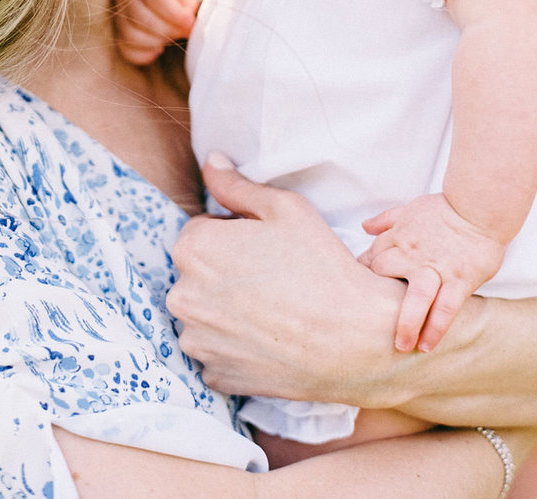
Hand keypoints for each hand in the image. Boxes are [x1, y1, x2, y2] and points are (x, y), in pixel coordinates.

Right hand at [114, 0, 199, 64]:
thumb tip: (185, 20)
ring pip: (132, 34)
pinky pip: (126, 48)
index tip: (190, 23)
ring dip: (157, 41)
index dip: (175, 15)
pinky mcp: (119, 28)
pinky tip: (159, 47)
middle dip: (168, 29)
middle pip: (142, 17)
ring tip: (173, 36)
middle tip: (185, 30)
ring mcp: (120, 9)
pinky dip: (144, 53)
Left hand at [166, 154, 405, 406]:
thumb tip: (211, 161)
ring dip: (227, 309)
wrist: (355, 339)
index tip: (266, 248)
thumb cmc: (321, 266)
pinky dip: (236, 346)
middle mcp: (181, 295)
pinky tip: (269, 337)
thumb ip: (236, 184)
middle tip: (273, 278)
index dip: (235, 235)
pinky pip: (217, 351)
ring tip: (273, 309)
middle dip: (225, 271)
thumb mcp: (284, 208)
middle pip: (198, 273)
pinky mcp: (215, 375)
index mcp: (192, 248)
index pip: (202, 231)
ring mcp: (196, 340)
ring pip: (205, 313)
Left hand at [360, 193, 505, 353]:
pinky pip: (446, 308)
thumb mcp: (408, 209)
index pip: (372, 259)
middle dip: (376, 300)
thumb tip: (364, 227)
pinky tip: (427, 344)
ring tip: (402, 346)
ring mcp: (435, 268)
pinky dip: (436, 327)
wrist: (478, 206)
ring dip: (407, 324)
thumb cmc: (444, 208)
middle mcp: (411, 254)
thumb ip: (385, 220)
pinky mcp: (459, 279)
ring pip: (415, 298)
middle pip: (385, 277)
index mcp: (398, 237)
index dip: (364, 277)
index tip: (359, 294)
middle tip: (374, 323)